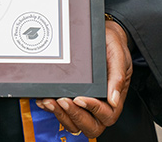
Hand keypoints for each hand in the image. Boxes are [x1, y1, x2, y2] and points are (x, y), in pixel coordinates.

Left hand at [35, 20, 131, 136]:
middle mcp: (100, 105)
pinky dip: (52, 109)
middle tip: (62, 101)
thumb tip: (114, 99)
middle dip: (75, 115)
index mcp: (114, 98)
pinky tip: (43, 99)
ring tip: (49, 101)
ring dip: (61, 115)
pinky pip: (63, 112)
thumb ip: (118, 76)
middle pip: (91, 126)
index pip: (107, 115)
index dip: (93, 109)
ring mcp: (86, 104)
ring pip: (75, 122)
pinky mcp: (73, 98)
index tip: (80, 98)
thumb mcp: (119, 55)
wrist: (103, 35)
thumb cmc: (113, 46)